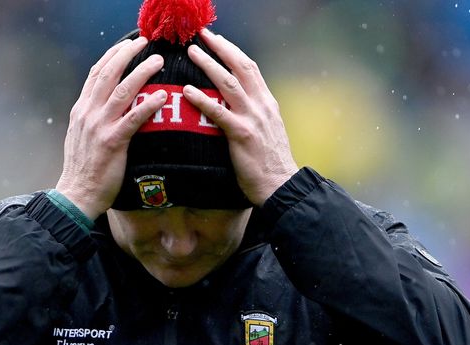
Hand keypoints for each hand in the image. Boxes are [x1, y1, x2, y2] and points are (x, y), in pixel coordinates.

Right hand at [56, 37, 167, 218]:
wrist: (77, 194)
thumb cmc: (83, 170)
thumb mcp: (80, 137)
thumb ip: (92, 118)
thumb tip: (106, 106)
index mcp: (81, 110)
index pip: (97, 73)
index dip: (112, 55)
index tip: (127, 44)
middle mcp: (88, 113)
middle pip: (109, 73)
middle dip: (128, 54)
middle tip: (144, 43)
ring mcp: (100, 126)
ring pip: (123, 90)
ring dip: (142, 71)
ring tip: (158, 61)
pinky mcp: (113, 142)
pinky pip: (133, 118)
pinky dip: (148, 104)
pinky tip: (162, 96)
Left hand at [183, 29, 298, 205]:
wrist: (281, 184)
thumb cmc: (271, 163)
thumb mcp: (267, 131)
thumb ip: (254, 114)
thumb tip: (237, 105)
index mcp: (267, 103)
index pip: (250, 68)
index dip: (233, 51)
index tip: (217, 40)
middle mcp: (261, 105)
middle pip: (240, 67)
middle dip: (220, 48)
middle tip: (202, 35)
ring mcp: (252, 118)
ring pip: (228, 83)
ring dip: (209, 65)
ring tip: (192, 53)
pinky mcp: (241, 134)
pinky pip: (219, 112)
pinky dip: (202, 99)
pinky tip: (188, 90)